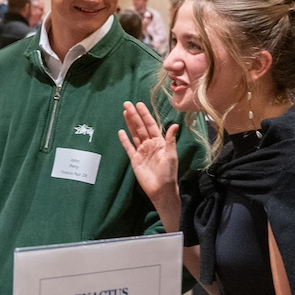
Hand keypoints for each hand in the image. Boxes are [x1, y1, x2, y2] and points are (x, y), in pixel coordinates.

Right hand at [118, 102, 180, 224]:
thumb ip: (170, 140)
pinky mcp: (135, 159)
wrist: (161, 190)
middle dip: (134, 115)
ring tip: (124, 112)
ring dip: (129, 123)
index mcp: (159, 142)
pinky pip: (128, 147)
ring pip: (134, 134)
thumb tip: (174, 125)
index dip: (145, 115)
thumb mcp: (171, 156)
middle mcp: (150, 144)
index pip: (151, 125)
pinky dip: (124, 140)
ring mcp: (142, 151)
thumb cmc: (168, 173)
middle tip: (127, 104)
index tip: (139, 105)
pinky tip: (121, 132)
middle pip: (140, 127)